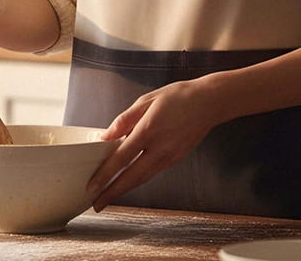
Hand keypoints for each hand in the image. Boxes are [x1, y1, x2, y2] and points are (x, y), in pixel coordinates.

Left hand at [86, 77, 219, 210]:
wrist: (208, 102)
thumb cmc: (178, 96)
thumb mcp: (147, 100)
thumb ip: (125, 119)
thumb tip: (106, 135)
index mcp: (148, 130)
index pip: (121, 158)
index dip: (104, 175)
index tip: (91, 186)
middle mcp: (159, 147)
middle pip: (131, 177)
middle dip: (112, 192)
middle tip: (96, 204)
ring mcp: (170, 156)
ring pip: (143, 178)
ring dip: (125, 189)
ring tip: (109, 196)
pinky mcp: (177, 159)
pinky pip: (153, 172)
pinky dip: (139, 179)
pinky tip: (129, 180)